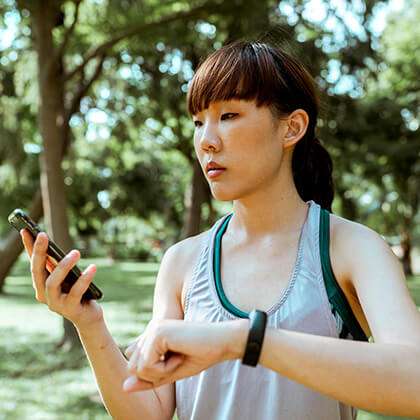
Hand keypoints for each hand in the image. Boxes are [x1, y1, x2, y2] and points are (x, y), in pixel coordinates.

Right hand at [20, 229, 103, 331]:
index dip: (28, 247)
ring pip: (52, 282)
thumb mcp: (68, 276)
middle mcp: (43, 294)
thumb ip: (59, 264)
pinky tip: (93, 267)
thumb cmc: (77, 292)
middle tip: (43, 234)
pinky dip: (84, 279)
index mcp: (41, 284)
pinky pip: (76, 291)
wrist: (88, 317)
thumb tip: (53, 245)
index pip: (33, 263)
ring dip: (63, 266)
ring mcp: (55, 303)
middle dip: (38, 252)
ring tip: (76, 252)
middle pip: (37, 271)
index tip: (25, 230)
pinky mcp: (70, 309)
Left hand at [123, 318, 247, 391]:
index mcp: (152, 335)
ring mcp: (152, 330)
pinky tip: (180, 356)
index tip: (175, 362)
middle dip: (155, 374)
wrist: (221, 342)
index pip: (135, 365)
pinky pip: (147, 366)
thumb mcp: (171, 373)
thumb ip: (148, 380)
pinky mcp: (157, 333)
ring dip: (160, 372)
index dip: (154, 373)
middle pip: (133, 368)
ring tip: (179, 358)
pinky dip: (164, 369)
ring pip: (138, 368)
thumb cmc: (201, 355)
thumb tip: (124, 388)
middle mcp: (150, 330)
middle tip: (177, 361)